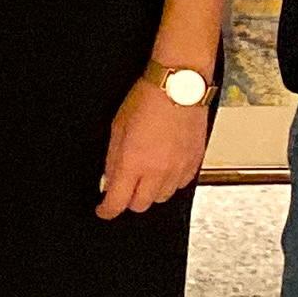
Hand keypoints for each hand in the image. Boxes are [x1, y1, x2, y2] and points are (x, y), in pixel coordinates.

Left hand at [98, 77, 209, 217]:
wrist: (180, 86)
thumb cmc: (147, 99)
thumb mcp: (117, 128)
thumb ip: (113, 160)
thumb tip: (108, 182)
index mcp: (134, 162)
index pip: (118, 202)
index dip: (107, 210)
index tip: (103, 210)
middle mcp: (158, 171)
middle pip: (141, 205)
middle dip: (129, 200)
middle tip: (123, 187)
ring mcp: (179, 169)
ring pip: (162, 198)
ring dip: (151, 192)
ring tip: (145, 173)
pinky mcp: (194, 163)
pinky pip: (180, 185)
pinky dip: (170, 182)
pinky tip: (164, 167)